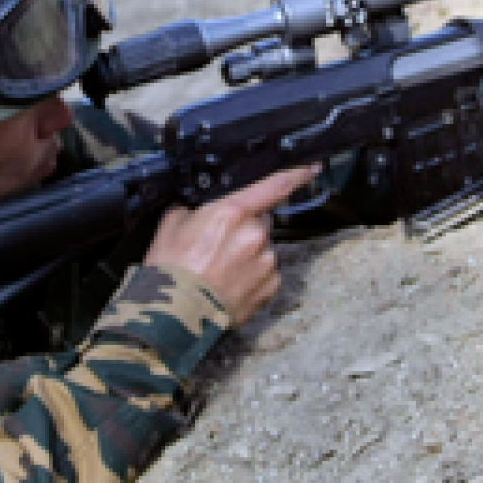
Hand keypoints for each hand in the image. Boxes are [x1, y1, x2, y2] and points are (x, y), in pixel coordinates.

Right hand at [145, 166, 315, 324]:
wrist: (176, 314)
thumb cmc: (171, 268)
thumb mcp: (171, 224)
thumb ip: (194, 208)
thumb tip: (199, 208)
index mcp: (233, 211)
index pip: (275, 185)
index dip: (296, 173)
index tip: (312, 167)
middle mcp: (256, 233)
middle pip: (260, 220)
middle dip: (244, 228)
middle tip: (218, 245)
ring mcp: (267, 261)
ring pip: (262, 248)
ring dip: (247, 254)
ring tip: (219, 271)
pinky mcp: (271, 286)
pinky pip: (266, 272)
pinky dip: (252, 276)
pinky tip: (230, 284)